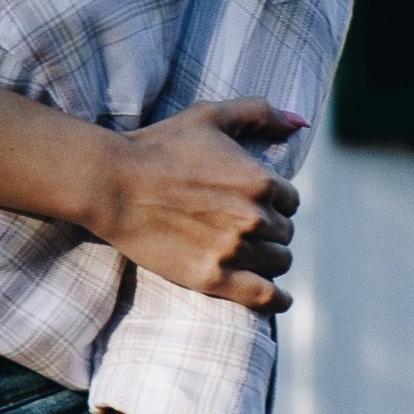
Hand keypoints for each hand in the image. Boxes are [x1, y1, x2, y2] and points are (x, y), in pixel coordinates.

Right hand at [88, 97, 305, 310]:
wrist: (113, 184)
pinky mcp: (213, 278)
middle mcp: (253, 217)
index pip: (291, 201)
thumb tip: (299, 124)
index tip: (253, 203)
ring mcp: (234, 251)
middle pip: (285, 233)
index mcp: (260, 180)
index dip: (274, 202)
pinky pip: (265, 297)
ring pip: (278, 262)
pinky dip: (277, 300)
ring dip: (269, 258)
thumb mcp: (211, 116)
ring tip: (248, 253)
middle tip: (242, 226)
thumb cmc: (159, 146)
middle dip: (270, 229)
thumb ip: (260, 113)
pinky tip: (279, 298)